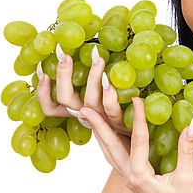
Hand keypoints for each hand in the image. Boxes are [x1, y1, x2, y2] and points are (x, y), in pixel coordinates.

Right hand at [36, 45, 130, 164]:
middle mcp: (89, 117)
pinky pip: (115, 112)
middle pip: (66, 99)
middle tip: (66, 55)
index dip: (42, 92)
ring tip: (97, 59)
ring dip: (92, 79)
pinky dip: (113, 97)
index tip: (42, 70)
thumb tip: (91, 50)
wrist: (150, 143)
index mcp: (81, 111)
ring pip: (90, 103)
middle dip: (64, 75)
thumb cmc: (128, 113)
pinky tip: (116, 80)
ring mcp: (106, 122)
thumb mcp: (108, 96)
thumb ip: (98, 78)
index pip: (50, 107)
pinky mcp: (123, 124)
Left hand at [79, 97, 192, 192]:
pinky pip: (116, 157)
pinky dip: (109, 142)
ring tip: (89, 116)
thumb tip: (191, 121)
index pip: (136, 142)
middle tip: (84, 106)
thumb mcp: (188, 176)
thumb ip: (187, 148)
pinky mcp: (134, 180)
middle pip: (109, 146)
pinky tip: (109, 134)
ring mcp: (129, 179)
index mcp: (140, 177)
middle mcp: (129, 177)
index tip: (136, 98)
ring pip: (109, 152)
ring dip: (100, 133)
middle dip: (98, 125)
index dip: (138, 119)